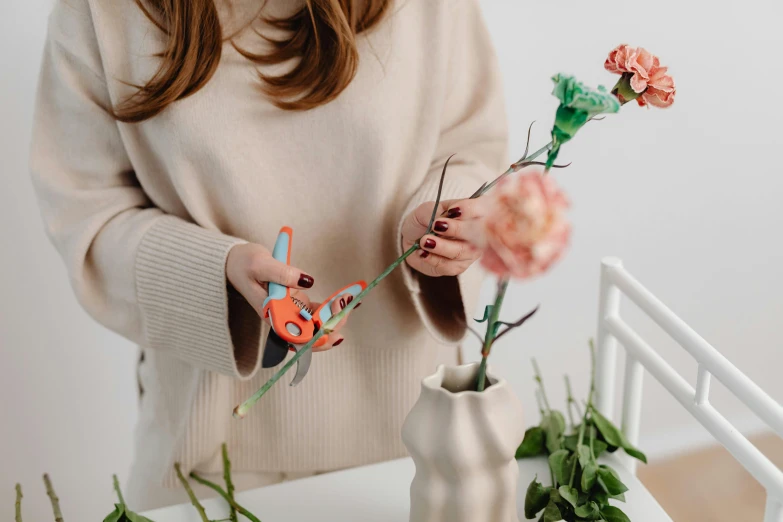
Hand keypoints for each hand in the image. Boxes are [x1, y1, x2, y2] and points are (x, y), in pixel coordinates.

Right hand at [226, 243, 350, 350]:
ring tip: (352, 302)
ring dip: (334, 317)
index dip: (315, 337)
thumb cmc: (243, 264)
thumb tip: (307, 281)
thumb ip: (282, 273)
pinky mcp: (295, 303)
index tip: (332, 328)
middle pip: (309, 333)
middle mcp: (281, 318)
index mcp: (271, 315)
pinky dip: (330, 307)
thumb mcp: (260, 264)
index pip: (295, 336)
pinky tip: (345, 300)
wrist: (234, 262)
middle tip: (347, 307)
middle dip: (331, 325)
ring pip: (316, 324)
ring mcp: (289, 312)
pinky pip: (316, 311)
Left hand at [401, 198, 485, 276]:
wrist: (411, 240)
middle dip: (457, 229)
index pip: (480, 208)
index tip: (452, 211)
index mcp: (472, 212)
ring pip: (462, 251)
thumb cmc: (423, 221)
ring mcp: (470, 251)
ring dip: (442, 247)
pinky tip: (422, 253)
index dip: (469, 209)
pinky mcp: (459, 267)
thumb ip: (433, 211)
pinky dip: (434, 259)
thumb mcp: (425, 210)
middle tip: (436, 226)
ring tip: (424, 241)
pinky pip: (450, 266)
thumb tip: (441, 219)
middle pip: (476, 232)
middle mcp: (476, 233)